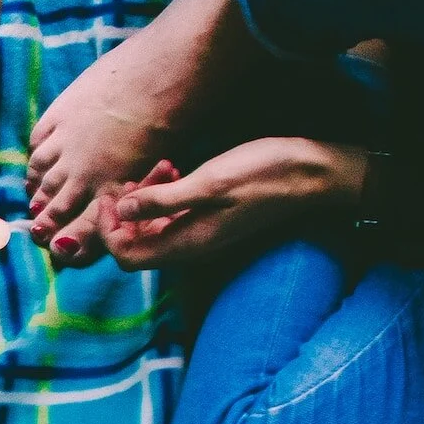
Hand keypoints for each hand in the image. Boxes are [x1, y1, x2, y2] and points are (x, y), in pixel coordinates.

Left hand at [90, 137, 368, 268]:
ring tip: (163, 166)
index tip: (112, 196)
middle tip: (138, 176)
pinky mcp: (211, 217)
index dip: (109, 230)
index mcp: (187, 244)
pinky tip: (175, 167)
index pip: (126, 257)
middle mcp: (191, 246)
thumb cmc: (265, 174)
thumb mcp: (209, 183)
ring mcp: (201, 232)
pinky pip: (173, 213)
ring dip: (147, 197)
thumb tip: (121, 210)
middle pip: (135, 241)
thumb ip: (163, 200)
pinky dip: (166, 193)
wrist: (314, 172)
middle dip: (126, 210)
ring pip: (153, 224)